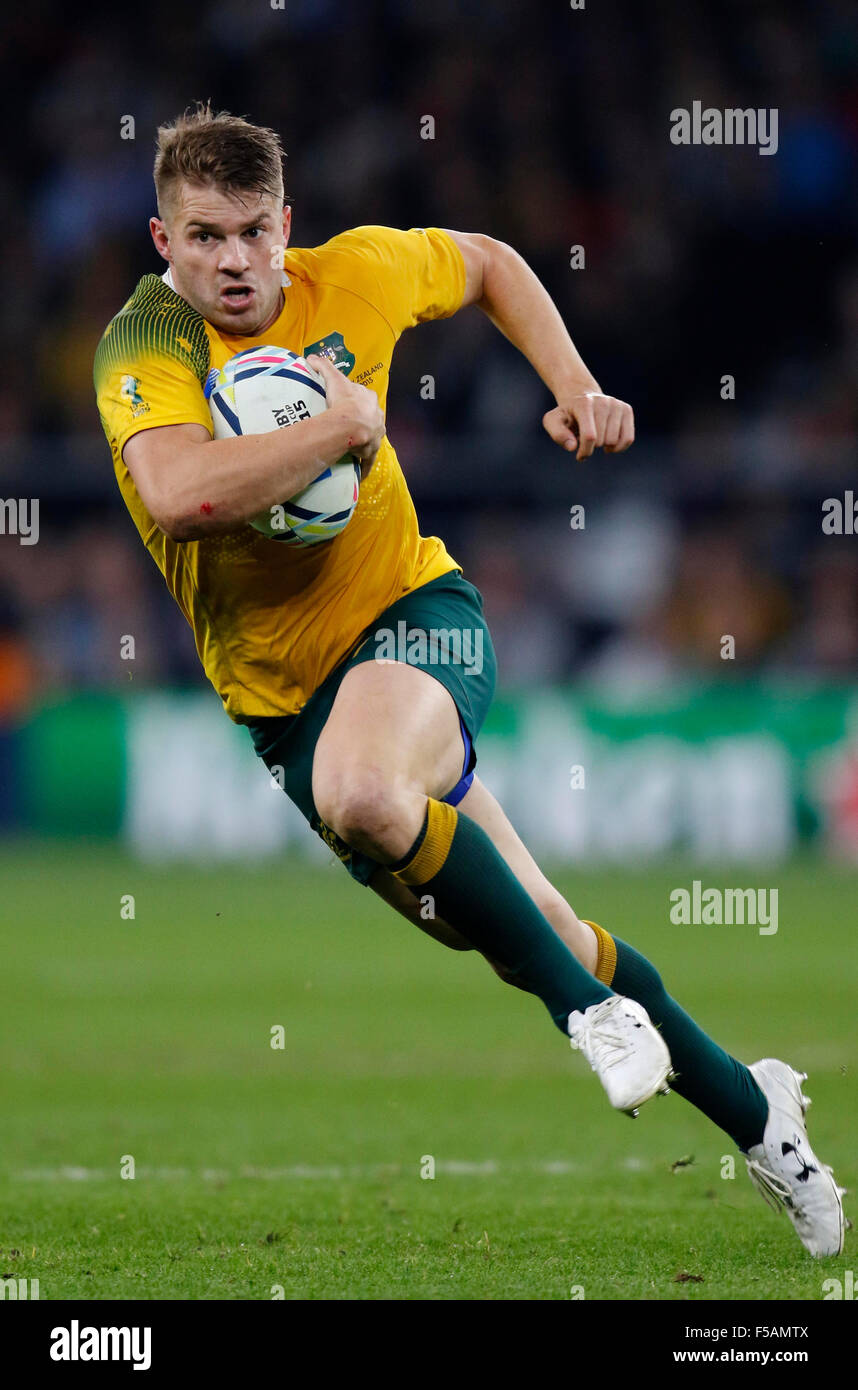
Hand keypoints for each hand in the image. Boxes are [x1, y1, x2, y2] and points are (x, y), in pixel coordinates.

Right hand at [306, 354, 384, 476]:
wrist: (351, 423)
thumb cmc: (343, 400)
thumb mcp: (333, 379)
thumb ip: (323, 366)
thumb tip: (311, 357)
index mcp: (369, 399)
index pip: (363, 398)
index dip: (355, 400)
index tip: (345, 404)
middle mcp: (377, 416)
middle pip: (369, 417)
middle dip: (362, 421)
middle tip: (347, 426)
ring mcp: (376, 434)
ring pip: (371, 437)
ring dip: (364, 441)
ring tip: (352, 445)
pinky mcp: (372, 450)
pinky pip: (368, 459)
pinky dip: (364, 465)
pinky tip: (360, 472)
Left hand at [543, 389, 634, 460]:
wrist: (581, 398)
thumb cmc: (567, 415)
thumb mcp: (553, 422)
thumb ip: (558, 435)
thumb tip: (573, 446)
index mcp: (584, 403)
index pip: (590, 436)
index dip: (585, 451)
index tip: (579, 455)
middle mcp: (603, 401)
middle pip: (602, 440)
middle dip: (592, 447)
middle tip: (585, 440)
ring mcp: (616, 404)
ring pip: (614, 441)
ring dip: (604, 446)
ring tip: (596, 438)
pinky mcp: (626, 409)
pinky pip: (628, 438)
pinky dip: (619, 447)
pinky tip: (609, 444)